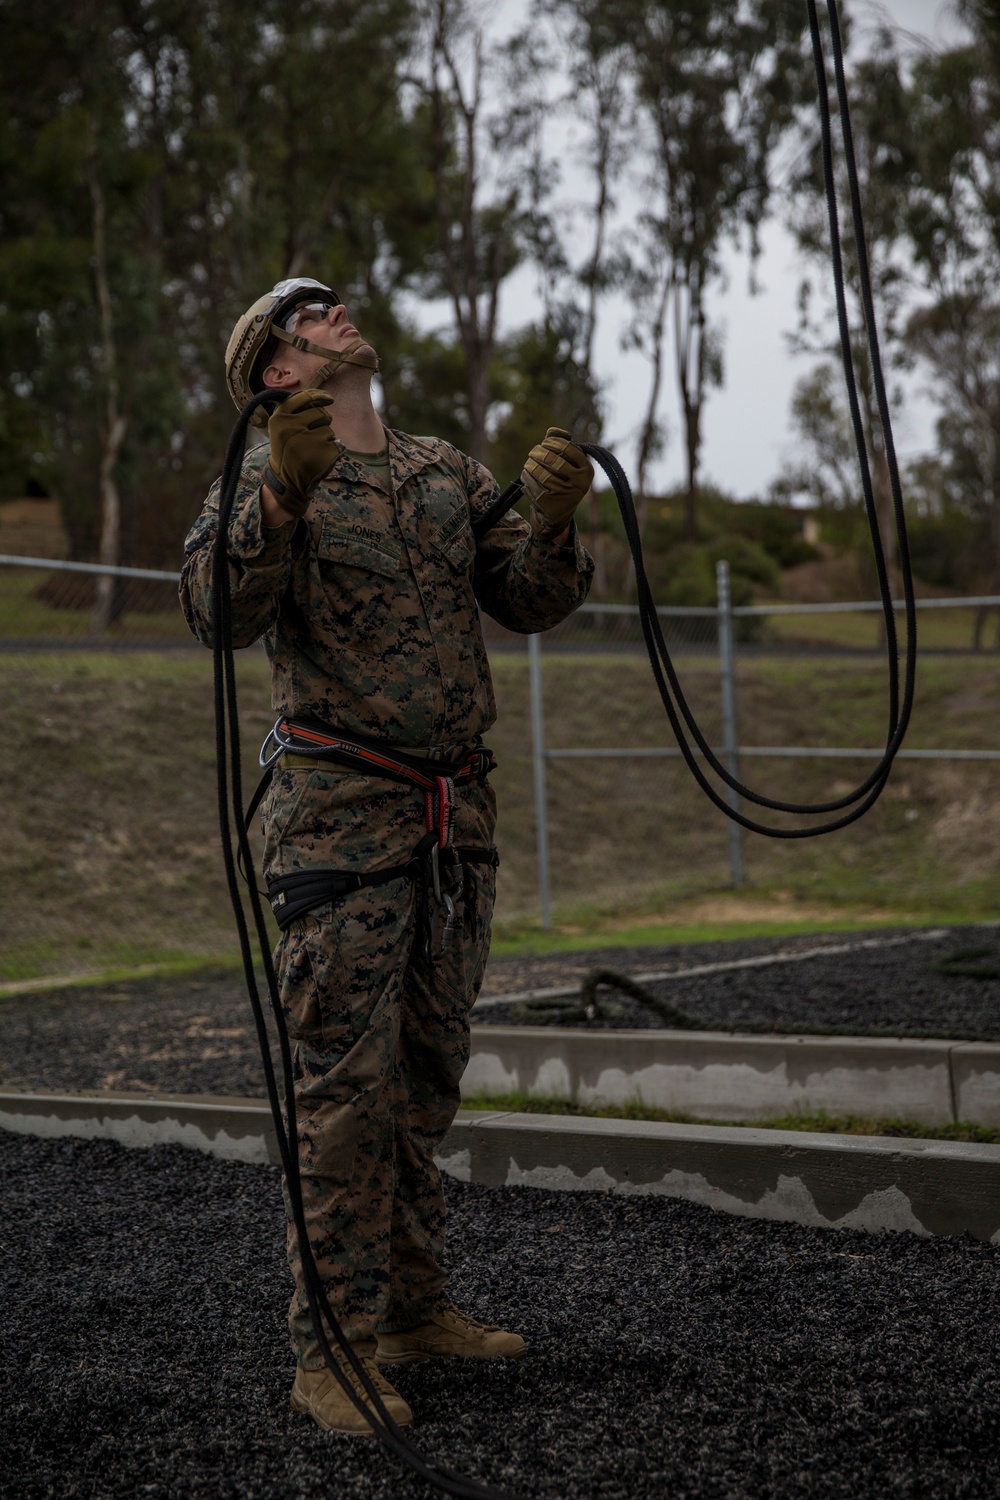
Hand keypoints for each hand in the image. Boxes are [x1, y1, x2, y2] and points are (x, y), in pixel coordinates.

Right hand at [263, 389, 343, 518]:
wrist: (285, 480)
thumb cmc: (287, 449)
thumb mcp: (282, 427)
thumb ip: (296, 411)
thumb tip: (321, 397)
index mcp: (280, 417)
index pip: (305, 397)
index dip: (320, 396)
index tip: (329, 399)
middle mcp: (291, 427)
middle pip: (321, 413)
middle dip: (323, 421)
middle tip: (313, 435)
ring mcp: (306, 441)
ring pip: (329, 430)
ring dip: (327, 437)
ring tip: (313, 449)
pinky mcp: (321, 454)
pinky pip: (337, 444)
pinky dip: (333, 450)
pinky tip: (320, 458)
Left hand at [520, 427, 593, 540]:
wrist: (558, 513)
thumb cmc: (563, 481)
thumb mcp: (568, 464)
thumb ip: (561, 444)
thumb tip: (552, 431)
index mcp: (587, 470)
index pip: (568, 449)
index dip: (553, 443)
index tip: (544, 443)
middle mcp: (580, 483)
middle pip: (554, 460)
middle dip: (539, 453)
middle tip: (532, 452)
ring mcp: (566, 495)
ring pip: (541, 473)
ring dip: (530, 465)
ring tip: (528, 463)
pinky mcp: (551, 504)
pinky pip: (534, 485)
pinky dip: (527, 478)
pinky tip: (526, 475)